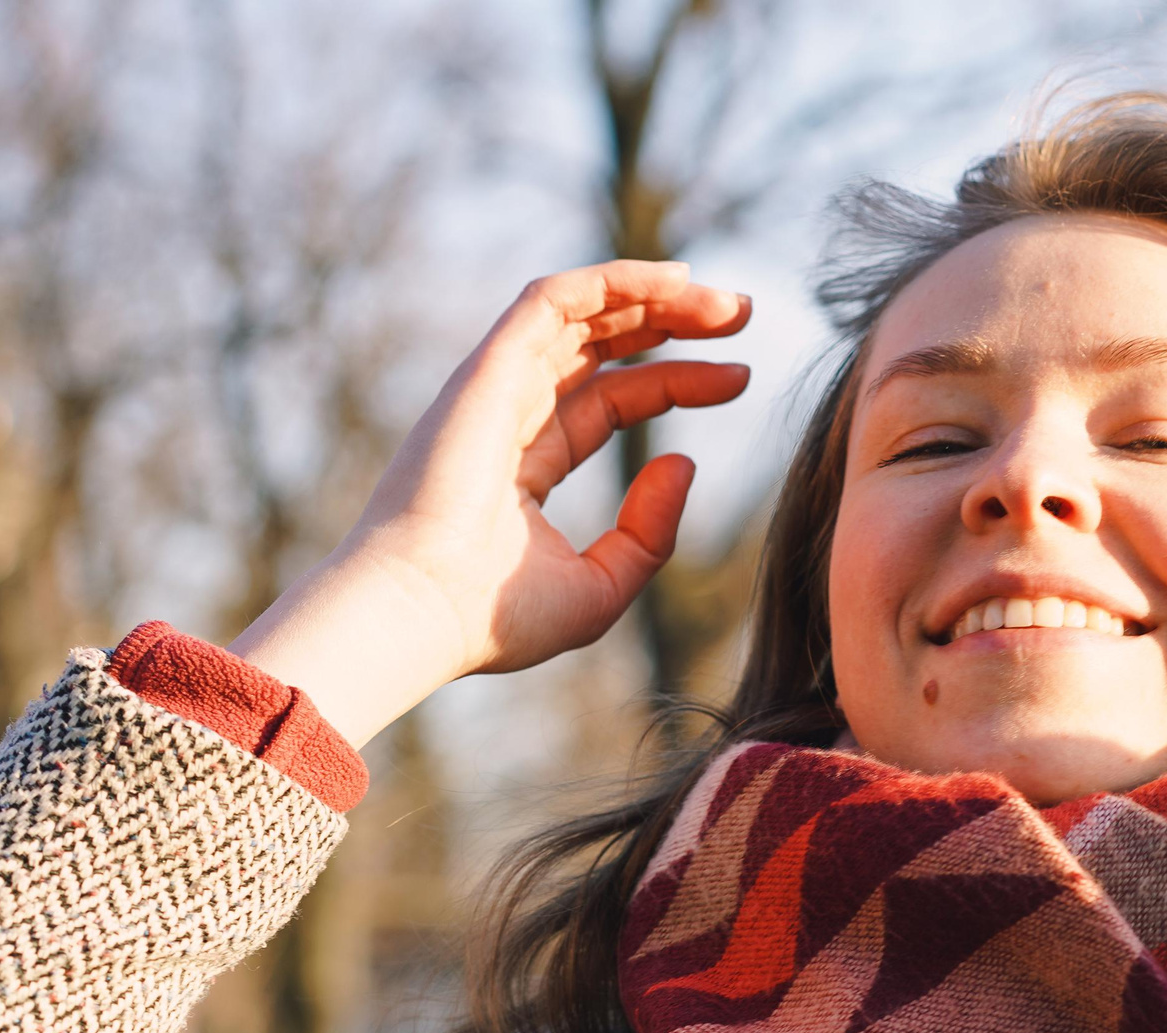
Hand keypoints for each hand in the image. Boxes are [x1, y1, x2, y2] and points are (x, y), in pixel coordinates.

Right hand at [232, 260, 751, 746]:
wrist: (423, 612)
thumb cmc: (495, 617)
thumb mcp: (601, 585)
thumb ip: (648, 532)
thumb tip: (683, 460)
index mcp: (528, 464)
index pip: (612, 400)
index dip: (676, 381)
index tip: (740, 378)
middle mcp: (510, 414)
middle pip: (600, 347)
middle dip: (671, 323)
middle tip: (743, 316)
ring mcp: (495, 387)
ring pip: (582, 314)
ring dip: (654, 295)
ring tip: (729, 302)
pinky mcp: (489, 368)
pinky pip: (556, 301)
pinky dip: (615, 281)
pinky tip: (677, 281)